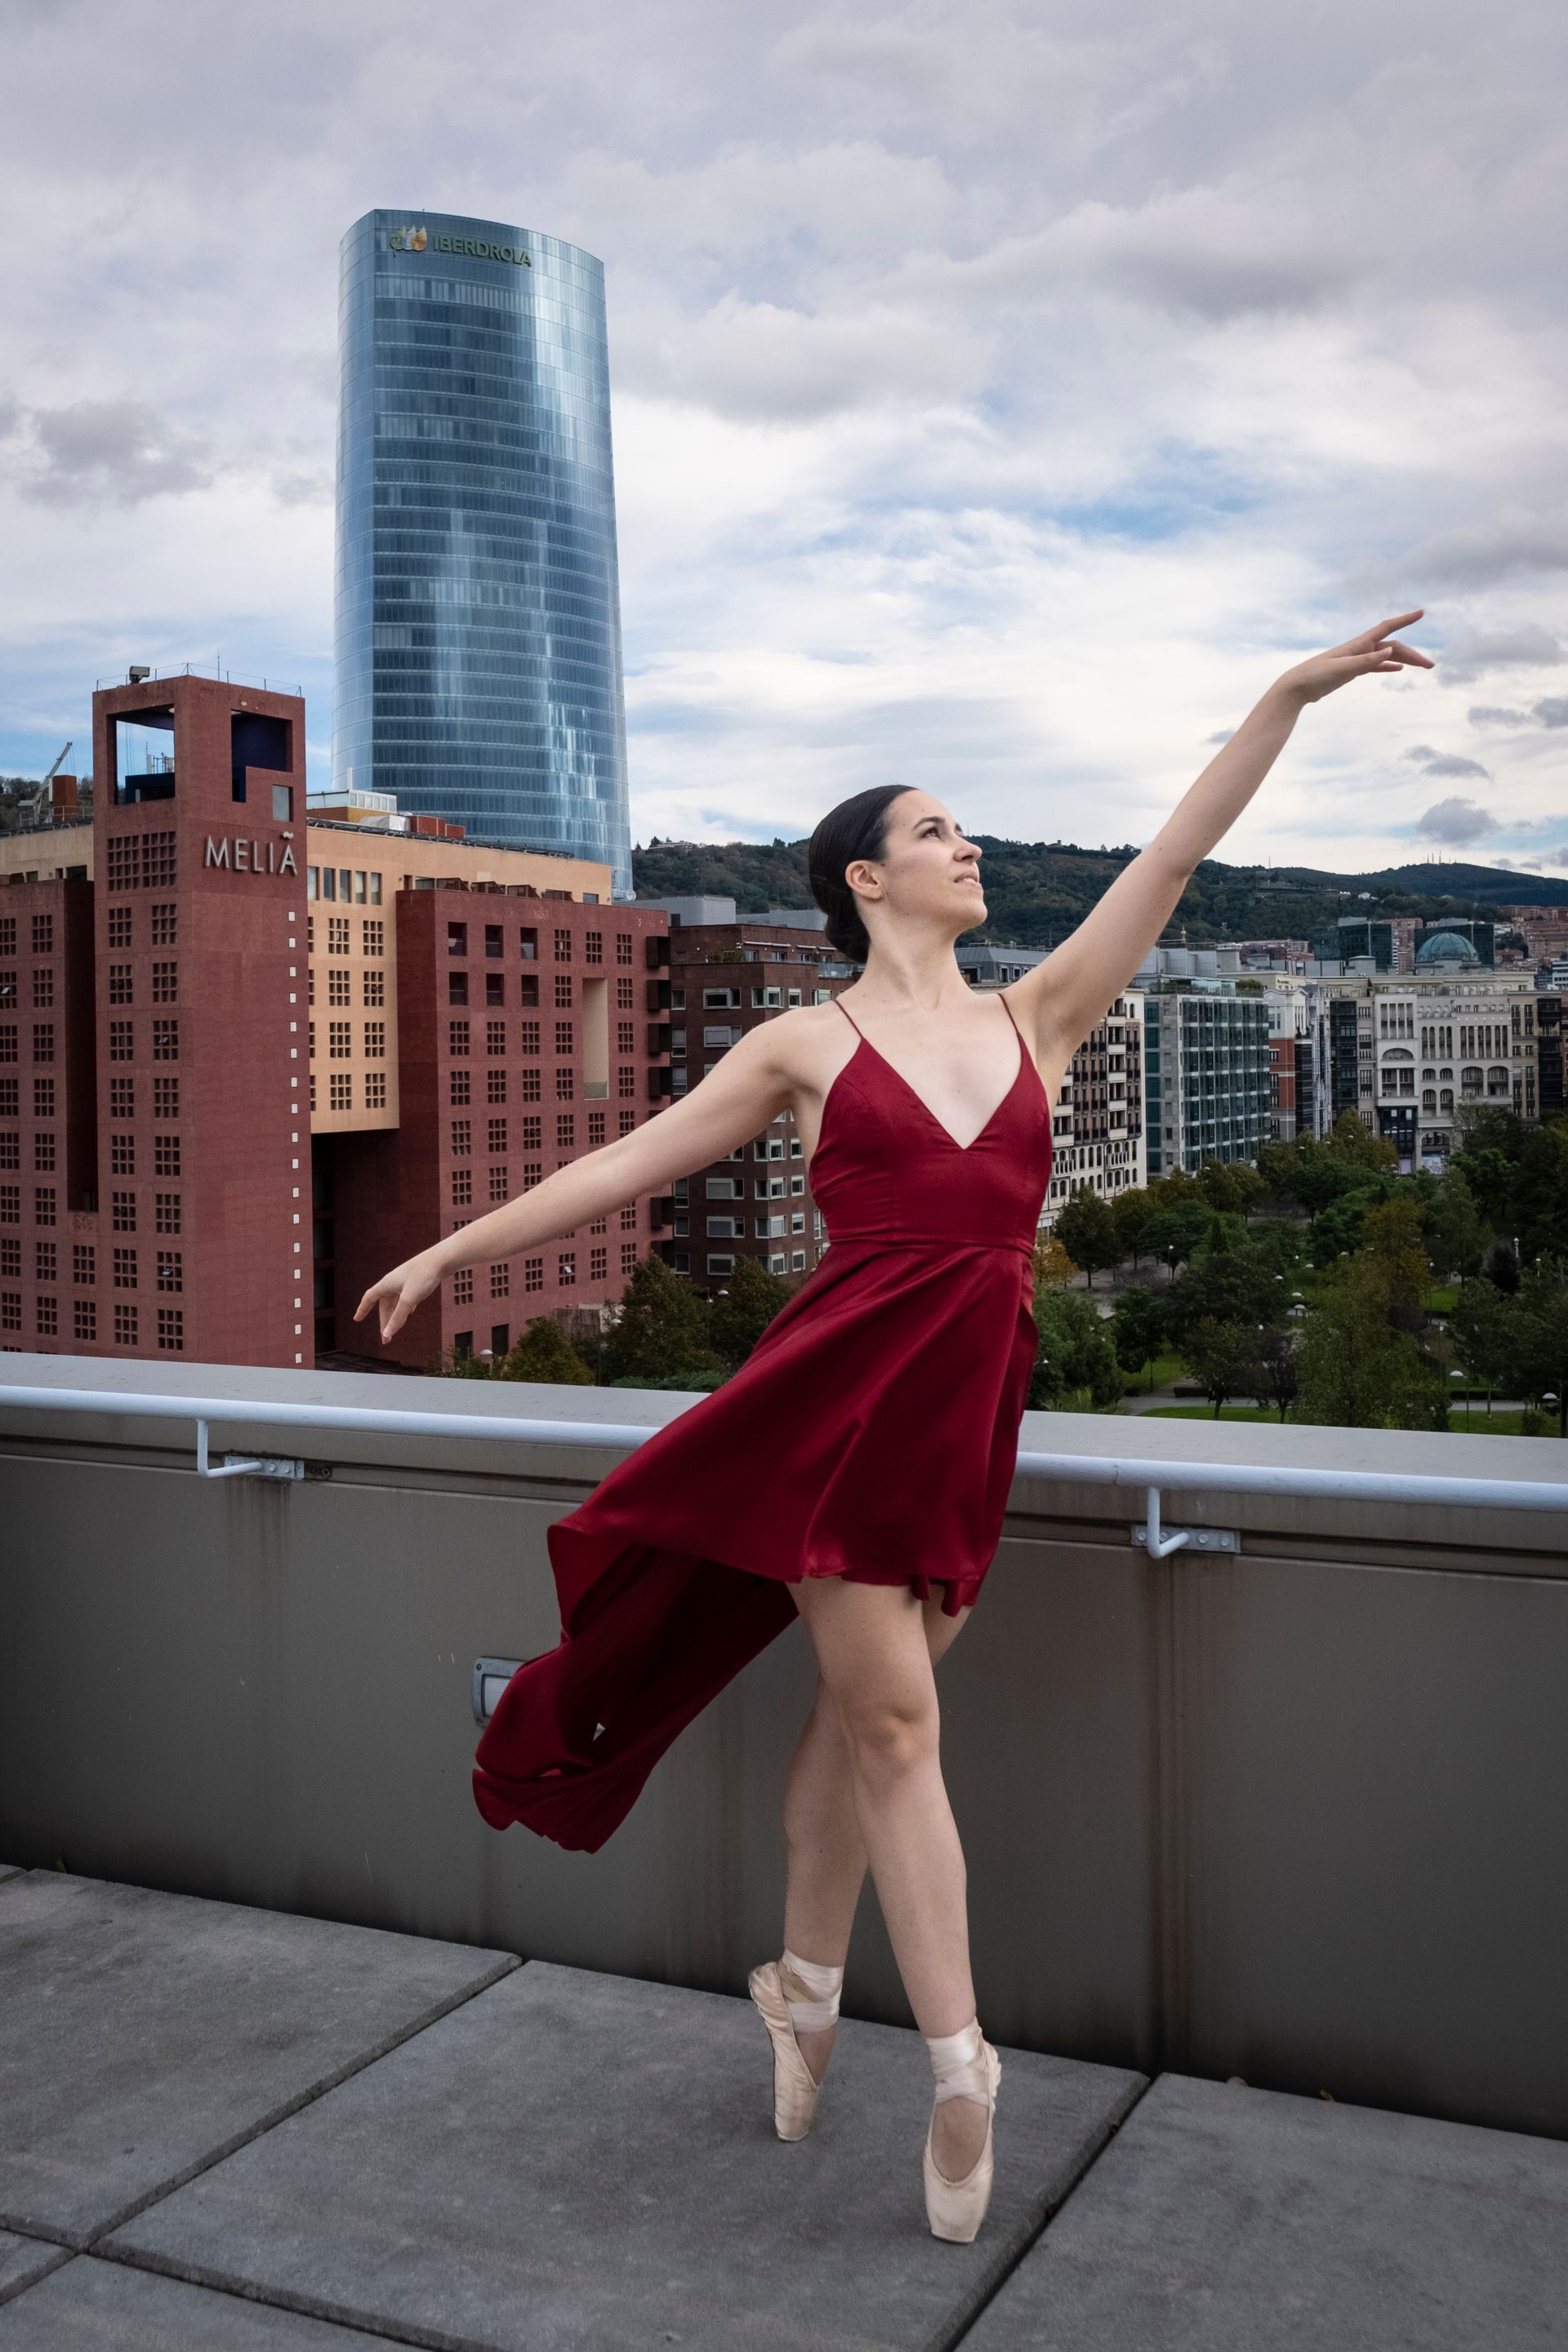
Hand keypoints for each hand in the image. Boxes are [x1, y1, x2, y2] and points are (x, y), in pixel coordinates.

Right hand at [354, 1248, 446, 1343]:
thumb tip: (386, 1334)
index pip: (369, 1298)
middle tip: (386, 1339)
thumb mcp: (409, 1299)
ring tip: (396, 1330)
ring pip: (395, 1303)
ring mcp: (404, 1282)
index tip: (357, 1319)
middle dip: (384, 1322)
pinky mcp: (415, 1282)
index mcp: (387, 1284)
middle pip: (384, 1306)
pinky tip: (410, 1311)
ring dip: (395, 1317)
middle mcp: (393, 1282)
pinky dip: (405, 1307)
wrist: (442, 1259)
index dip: (362, 1309)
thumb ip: (398, 1317)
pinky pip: (405, 1298)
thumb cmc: (423, 1275)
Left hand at [1277, 610, 1432, 704]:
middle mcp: (1359, 649)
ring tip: (1423, 666)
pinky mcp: (1351, 670)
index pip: (1386, 628)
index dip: (1404, 620)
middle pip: (1392, 647)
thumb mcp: (1342, 669)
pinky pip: (1375, 665)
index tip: (1421, 613)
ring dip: (1405, 660)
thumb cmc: (1315, 676)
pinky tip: (1399, 669)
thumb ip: (1366, 661)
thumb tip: (1390, 651)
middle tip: (1430, 665)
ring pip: (1386, 656)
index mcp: (1358, 645)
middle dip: (1413, 654)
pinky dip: (1388, 666)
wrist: (1296, 688)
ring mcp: (1356, 659)